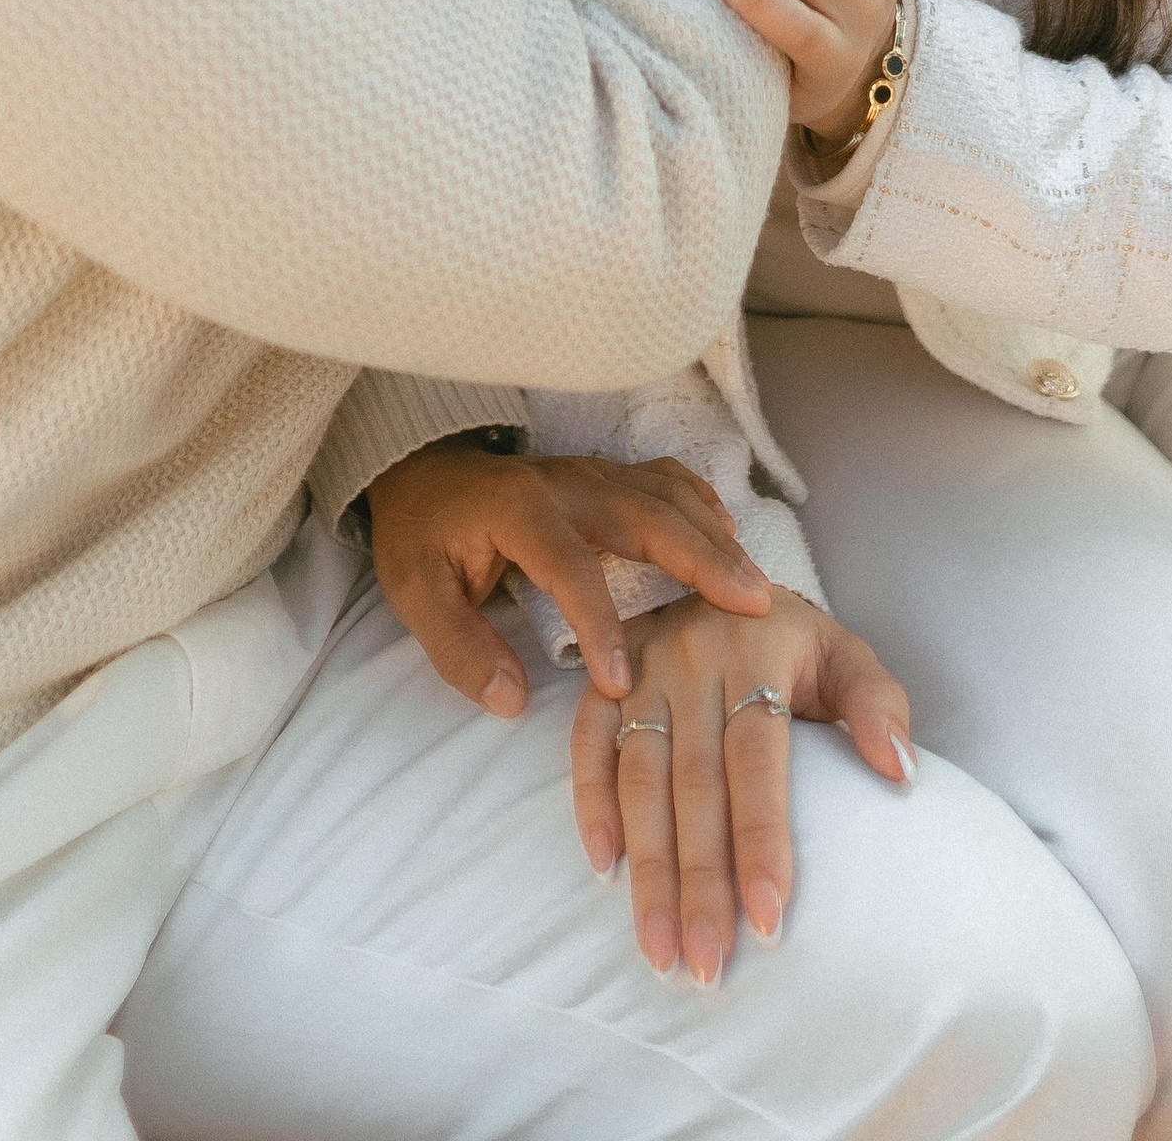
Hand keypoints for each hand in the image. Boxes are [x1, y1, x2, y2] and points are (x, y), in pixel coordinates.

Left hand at [365, 443, 769, 714]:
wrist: (423, 470)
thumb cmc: (424, 536)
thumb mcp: (416, 594)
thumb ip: (459, 649)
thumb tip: (511, 701)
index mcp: (517, 511)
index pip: (569, 568)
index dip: (598, 625)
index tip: (622, 684)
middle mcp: (566, 484)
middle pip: (645, 513)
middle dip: (700, 560)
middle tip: (751, 607)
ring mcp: (593, 472)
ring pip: (666, 495)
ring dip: (714, 537)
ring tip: (755, 586)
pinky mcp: (608, 475)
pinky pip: (666, 480)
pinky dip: (703, 505)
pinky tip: (728, 535)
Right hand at [574, 590, 913, 982]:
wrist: (723, 573)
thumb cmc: (797, 645)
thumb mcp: (847, 655)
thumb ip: (878, 707)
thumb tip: (901, 773)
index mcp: (760, 647)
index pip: (758, 759)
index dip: (762, 840)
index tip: (770, 922)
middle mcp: (694, 655)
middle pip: (694, 783)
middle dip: (700, 882)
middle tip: (706, 966)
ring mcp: (642, 665)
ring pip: (639, 778)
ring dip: (647, 869)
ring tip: (660, 948)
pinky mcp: (603, 676)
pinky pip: (588, 743)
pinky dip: (591, 804)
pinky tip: (604, 869)